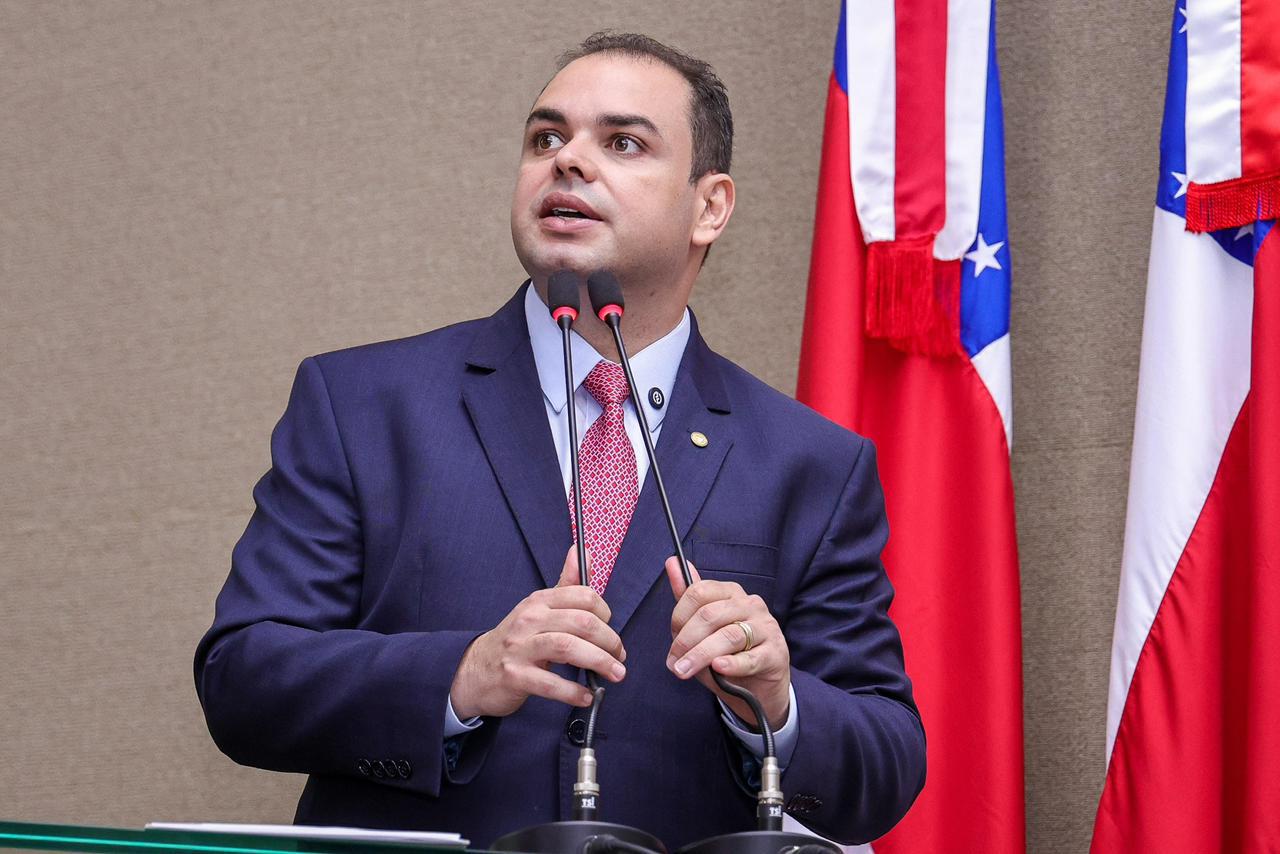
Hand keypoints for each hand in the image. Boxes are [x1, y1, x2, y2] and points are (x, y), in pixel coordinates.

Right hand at [449, 547, 625, 718]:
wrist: (476, 670)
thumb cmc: (517, 639)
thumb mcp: (538, 608)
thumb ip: (565, 584)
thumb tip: (580, 552)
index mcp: (539, 601)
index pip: (583, 596)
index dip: (606, 614)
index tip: (612, 632)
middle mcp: (529, 619)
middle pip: (581, 621)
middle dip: (609, 641)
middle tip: (619, 658)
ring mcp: (520, 647)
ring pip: (567, 647)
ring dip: (598, 662)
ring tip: (615, 674)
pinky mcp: (514, 675)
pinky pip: (549, 683)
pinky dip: (572, 691)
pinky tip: (585, 696)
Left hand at [664, 557, 790, 730]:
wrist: (758, 686)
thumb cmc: (727, 653)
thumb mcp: (703, 628)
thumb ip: (687, 597)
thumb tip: (672, 562)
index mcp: (730, 593)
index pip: (699, 593)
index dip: (679, 617)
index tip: (671, 643)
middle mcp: (750, 604)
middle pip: (711, 614)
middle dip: (686, 640)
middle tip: (674, 663)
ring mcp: (766, 627)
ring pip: (729, 635)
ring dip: (701, 655)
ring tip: (684, 670)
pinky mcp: (776, 653)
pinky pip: (751, 657)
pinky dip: (732, 664)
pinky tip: (718, 668)